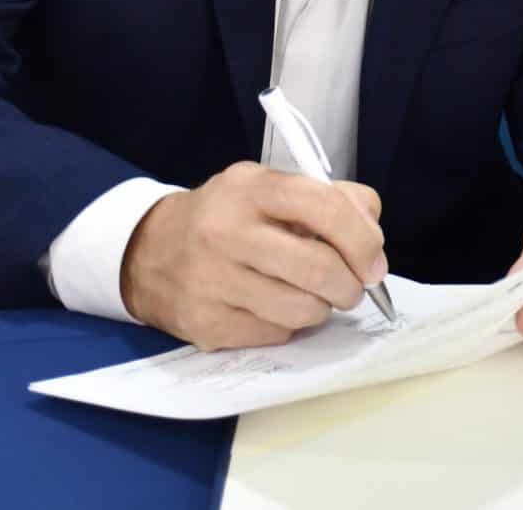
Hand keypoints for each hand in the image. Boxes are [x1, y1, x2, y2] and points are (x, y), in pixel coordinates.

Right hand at [120, 161, 386, 349]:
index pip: (326, 208)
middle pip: (319, 268)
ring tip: (312, 296)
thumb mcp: (271, 188)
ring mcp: (211, 280)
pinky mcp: (204, 323)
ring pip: (302, 309)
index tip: (374, 263)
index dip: (363, 241)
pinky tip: (274, 307)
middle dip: (350, 285)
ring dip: (322, 308)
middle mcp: (226, 231)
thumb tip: (372, 236)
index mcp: (252, 188)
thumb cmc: (228, 217)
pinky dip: (288, 325)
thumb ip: (331, 199)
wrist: (148, 251)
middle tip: (351, 288)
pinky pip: (275, 334)